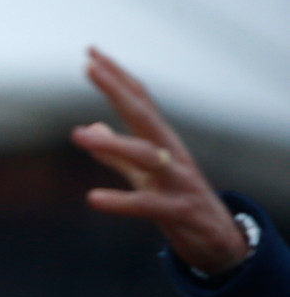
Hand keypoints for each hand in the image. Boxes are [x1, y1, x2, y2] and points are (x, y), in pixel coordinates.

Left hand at [71, 47, 248, 275]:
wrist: (219, 243)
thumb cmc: (178, 203)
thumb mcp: (142, 177)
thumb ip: (116, 155)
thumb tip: (90, 127)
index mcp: (161, 143)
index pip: (138, 101)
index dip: (116, 77)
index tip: (91, 53)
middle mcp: (172, 154)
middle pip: (144, 114)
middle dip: (118, 89)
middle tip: (90, 66)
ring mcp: (178, 181)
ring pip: (148, 155)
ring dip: (113, 144)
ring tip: (78, 135)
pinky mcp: (180, 212)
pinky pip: (148, 205)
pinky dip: (120, 201)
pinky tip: (92, 198)